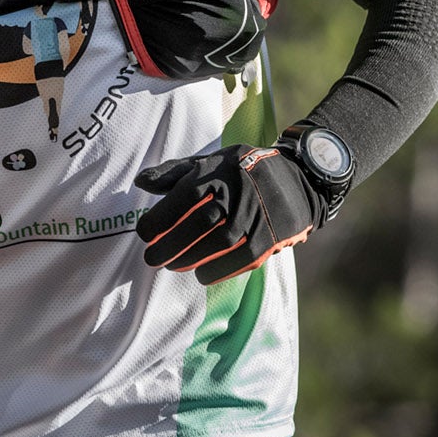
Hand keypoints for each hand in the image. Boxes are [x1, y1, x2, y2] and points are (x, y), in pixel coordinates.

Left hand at [134, 145, 319, 283]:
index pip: (185, 196)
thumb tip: (140, 183)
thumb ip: (174, 172)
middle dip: (170, 244)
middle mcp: (237, 193)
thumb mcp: (210, 161)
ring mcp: (255, 216)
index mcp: (219, 171)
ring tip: (171, 266)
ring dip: (190, 259)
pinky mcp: (269, 237)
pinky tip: (201, 274)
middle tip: (150, 258)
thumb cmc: (242, 171)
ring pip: (218, 243)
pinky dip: (218, 270)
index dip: (161, 217)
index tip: (143, 232)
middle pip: (199, 223)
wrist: (297, 179)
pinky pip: (241, 259)